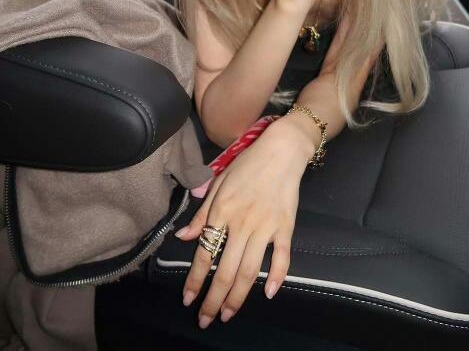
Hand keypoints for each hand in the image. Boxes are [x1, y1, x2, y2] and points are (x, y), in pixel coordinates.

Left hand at [174, 120, 310, 327]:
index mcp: (222, 211)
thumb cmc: (247, 164)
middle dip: (213, 298)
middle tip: (206, 319)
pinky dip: (277, 276)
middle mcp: (242, 223)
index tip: (188, 300)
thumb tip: (183, 238)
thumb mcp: (218, 183)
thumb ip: (202, 213)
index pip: (204, 253)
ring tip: (228, 313)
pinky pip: (282, 257)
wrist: (281, 150)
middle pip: (225, 270)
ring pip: (250, 270)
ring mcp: (266, 226)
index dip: (195, 279)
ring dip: (238, 296)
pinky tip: (269, 293)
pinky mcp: (285, 227)